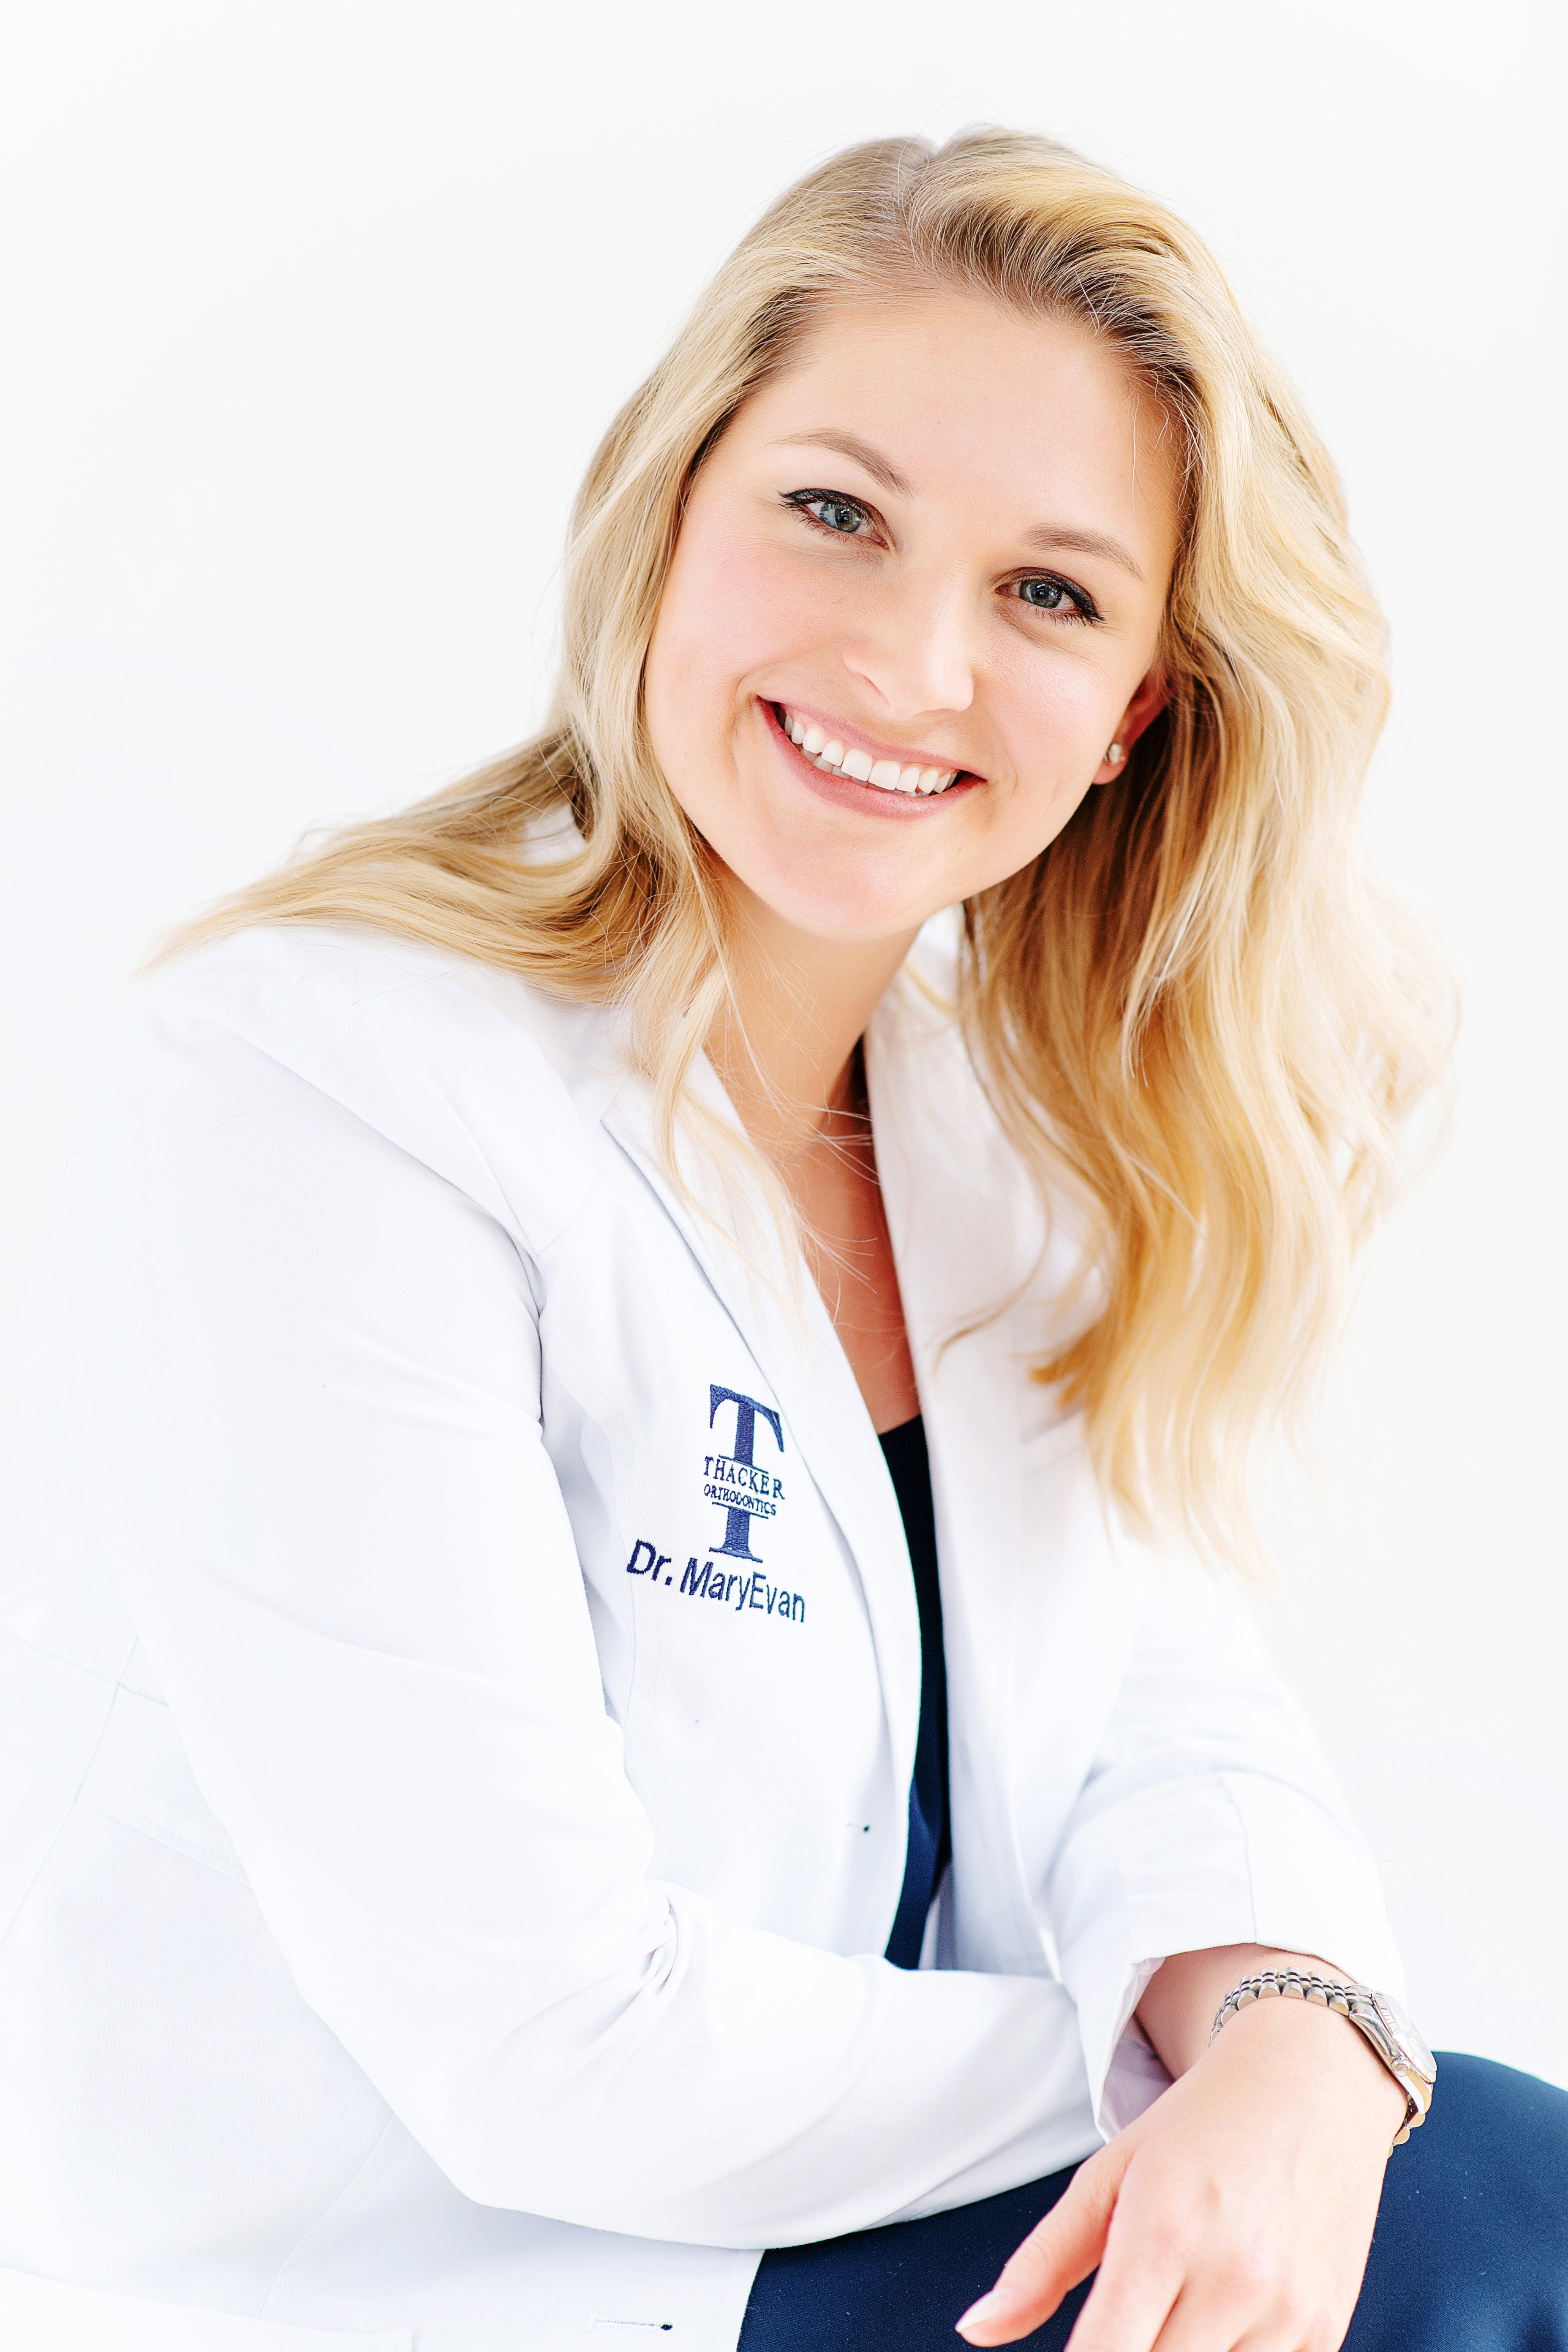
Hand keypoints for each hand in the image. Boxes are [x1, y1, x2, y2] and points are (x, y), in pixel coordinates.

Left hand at [955, 1979, 1407, 2349]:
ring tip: (1168, 2311)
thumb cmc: (1198, 2124)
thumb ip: (1040, 2263)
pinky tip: (1218, 2320)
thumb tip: (974, 2330)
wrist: (1310, 2078)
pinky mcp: (1326, 2330)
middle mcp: (1232, 2277)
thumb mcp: (1109, 2176)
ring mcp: (1289, 2311)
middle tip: (1116, 2325)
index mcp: (1162, 2231)